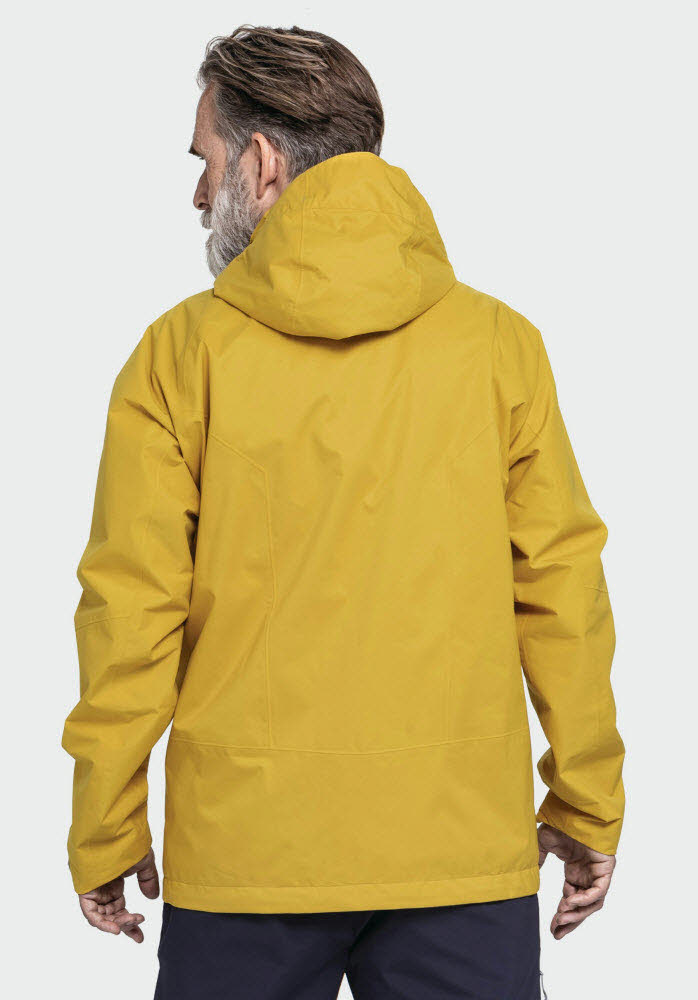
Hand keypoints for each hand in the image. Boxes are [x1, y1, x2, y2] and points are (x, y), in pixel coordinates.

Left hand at [78, 848, 159, 942]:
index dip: (129, 923)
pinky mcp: (85, 889)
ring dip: (118, 922)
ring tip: (133, 920)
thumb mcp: (143, 862)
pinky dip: (101, 922)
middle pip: (111, 916)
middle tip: (139, 928)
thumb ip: (148, 880)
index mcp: (114, 884)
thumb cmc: (128, 840)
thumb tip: (152, 898)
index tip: (140, 936)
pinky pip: (90, 912)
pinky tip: (115, 928)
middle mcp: (102, 889)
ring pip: (102, 916)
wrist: (114, 828)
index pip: (119, 910)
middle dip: (125, 925)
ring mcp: (93, 889)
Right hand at [538, 823, 615, 939]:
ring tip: (561, 918)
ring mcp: (598, 873)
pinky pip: (599, 891)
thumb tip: (531, 877)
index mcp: (576, 871)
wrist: (575, 809)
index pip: (571, 899)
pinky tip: (570, 902)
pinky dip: (585, 899)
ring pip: (592, 903)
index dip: (562, 915)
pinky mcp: (606, 869)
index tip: (552, 928)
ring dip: (577, 913)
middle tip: (557, 933)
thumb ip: (539, 860)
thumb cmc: (562, 823)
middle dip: (571, 921)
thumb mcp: (544, 844)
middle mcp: (588, 875)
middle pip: (583, 906)